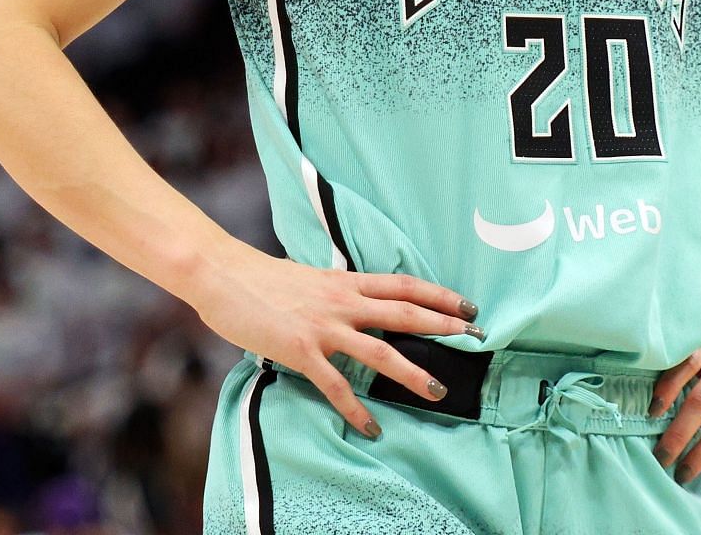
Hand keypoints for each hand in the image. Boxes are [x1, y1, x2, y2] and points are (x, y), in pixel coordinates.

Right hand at [193, 248, 481, 438]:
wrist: (223, 274)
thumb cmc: (260, 277)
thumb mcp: (308, 278)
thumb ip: (332, 291)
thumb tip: (346, 298)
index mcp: (345, 282)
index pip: (404, 285)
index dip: (439, 294)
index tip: (467, 305)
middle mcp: (342, 301)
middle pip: (405, 312)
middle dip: (444, 326)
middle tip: (477, 337)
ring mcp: (324, 326)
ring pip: (381, 350)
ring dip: (412, 373)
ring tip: (437, 391)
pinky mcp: (302, 350)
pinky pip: (336, 385)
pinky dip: (356, 409)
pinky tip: (371, 427)